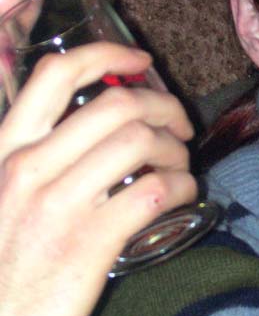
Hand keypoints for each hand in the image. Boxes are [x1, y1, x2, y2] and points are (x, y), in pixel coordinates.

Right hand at [0, 42, 196, 315]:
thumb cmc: (8, 261)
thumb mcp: (7, 195)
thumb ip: (41, 158)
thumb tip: (98, 129)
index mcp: (8, 149)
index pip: (56, 74)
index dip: (109, 54)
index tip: (142, 60)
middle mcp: (30, 167)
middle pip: (118, 105)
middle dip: (165, 106)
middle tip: (181, 125)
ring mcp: (60, 203)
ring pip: (142, 142)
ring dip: (178, 148)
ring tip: (182, 164)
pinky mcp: (92, 240)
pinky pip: (157, 191)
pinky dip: (183, 185)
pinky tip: (185, 194)